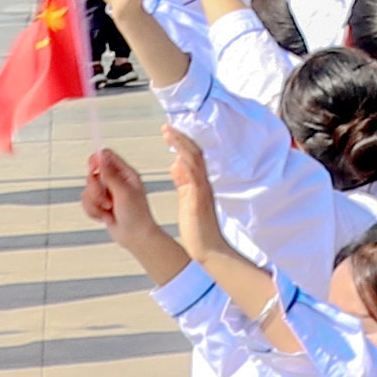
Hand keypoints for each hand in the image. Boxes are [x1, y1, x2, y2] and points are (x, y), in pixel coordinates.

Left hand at [165, 137, 228, 259]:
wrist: (209, 249)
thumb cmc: (198, 229)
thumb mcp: (188, 200)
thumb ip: (183, 182)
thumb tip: (175, 165)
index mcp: (197, 183)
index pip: (191, 156)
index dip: (181, 142)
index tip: (168, 132)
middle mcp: (202, 183)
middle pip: (194, 152)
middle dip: (180, 138)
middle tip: (166, 127)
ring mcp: (202, 189)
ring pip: (195, 159)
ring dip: (181, 144)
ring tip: (168, 133)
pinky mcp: (199, 197)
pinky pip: (194, 175)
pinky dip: (186, 162)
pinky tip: (176, 155)